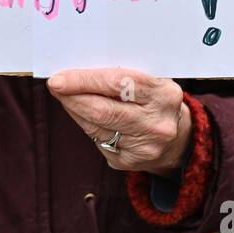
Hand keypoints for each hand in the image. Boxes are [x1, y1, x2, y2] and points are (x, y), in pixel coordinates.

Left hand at [47, 66, 191, 175]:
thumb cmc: (155, 101)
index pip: (118, 83)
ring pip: (96, 127)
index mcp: (164, 95)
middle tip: (55, 86)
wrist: (178, 139)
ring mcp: (144, 147)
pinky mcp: (129, 162)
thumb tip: (77, 70)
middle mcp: (156, 123)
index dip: (85, 80)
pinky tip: (80, 114)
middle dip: (73, 96)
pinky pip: (97, 141)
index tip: (59, 77)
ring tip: (64, 96)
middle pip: (103, 110)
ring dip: (75, 109)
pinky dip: (85, 124)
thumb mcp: (151, 81)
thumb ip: (122, 76)